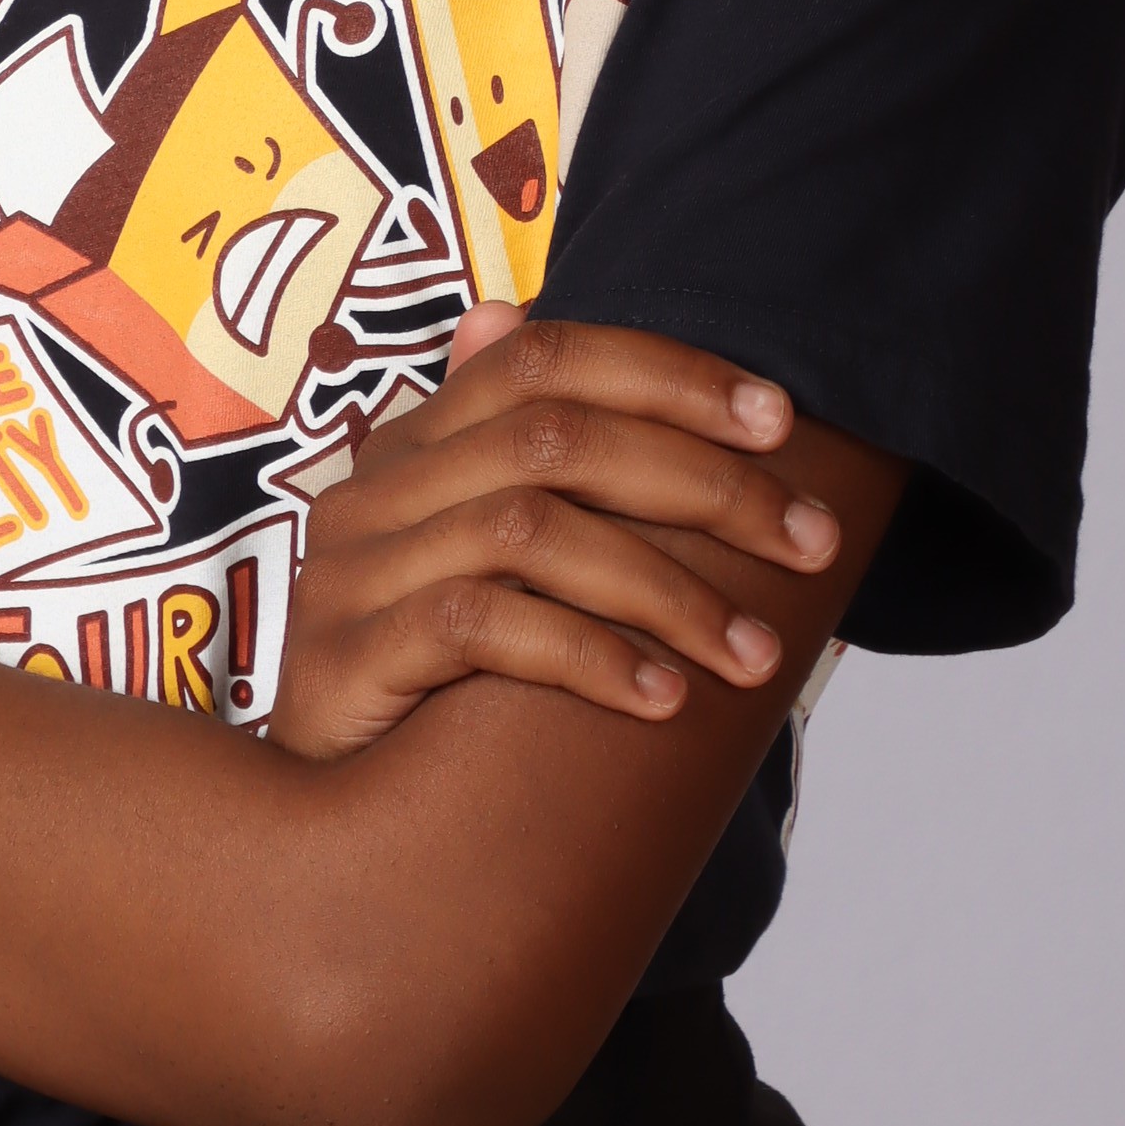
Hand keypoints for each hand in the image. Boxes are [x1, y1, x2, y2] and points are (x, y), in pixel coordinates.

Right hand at [266, 308, 844, 763]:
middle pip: (556, 438)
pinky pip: (480, 627)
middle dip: (705, 485)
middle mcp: (378, 484)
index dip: (668, 374)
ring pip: (529, 530)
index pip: (546, 357)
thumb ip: (524, 463)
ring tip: (754, 652)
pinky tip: (661, 698)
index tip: (780, 422)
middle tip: (810, 545)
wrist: (314, 814)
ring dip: (666, 589)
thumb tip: (511, 311)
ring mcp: (353, 567)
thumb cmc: (428, 680)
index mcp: (419, 440)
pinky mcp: (347, 654)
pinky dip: (586, 655)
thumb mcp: (487, 562)